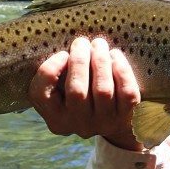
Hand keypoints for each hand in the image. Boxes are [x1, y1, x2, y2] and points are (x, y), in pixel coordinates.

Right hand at [27, 37, 143, 150]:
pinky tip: (114, 55)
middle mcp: (79, 125)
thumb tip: (68, 52)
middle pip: (76, 91)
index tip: (63, 54)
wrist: (113, 117)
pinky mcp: (127, 116)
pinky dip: (121, 69)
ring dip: (100, 60)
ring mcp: (105, 123)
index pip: (42, 93)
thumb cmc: (80, 91)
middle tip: (81, 42)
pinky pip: (126, 91)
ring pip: (103, 90)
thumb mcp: (59, 89)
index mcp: (56, 120)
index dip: (52, 67)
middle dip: (79, 60)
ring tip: (98, 44)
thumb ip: (55, 73)